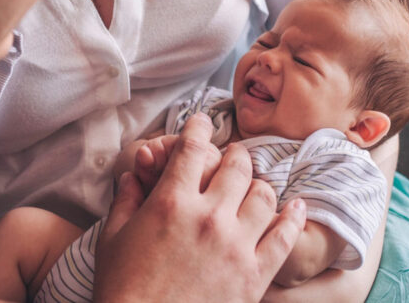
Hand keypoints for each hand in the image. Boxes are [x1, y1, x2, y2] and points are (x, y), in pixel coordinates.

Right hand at [95, 114, 307, 302]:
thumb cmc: (122, 289)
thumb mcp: (112, 239)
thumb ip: (125, 201)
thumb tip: (131, 176)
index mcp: (171, 202)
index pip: (192, 148)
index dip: (198, 128)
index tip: (201, 122)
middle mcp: (208, 216)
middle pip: (236, 166)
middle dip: (234, 155)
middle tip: (231, 157)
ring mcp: (236, 246)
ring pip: (264, 196)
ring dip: (259, 185)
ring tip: (254, 186)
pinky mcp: (254, 275)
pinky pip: (284, 237)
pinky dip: (293, 218)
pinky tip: (296, 208)